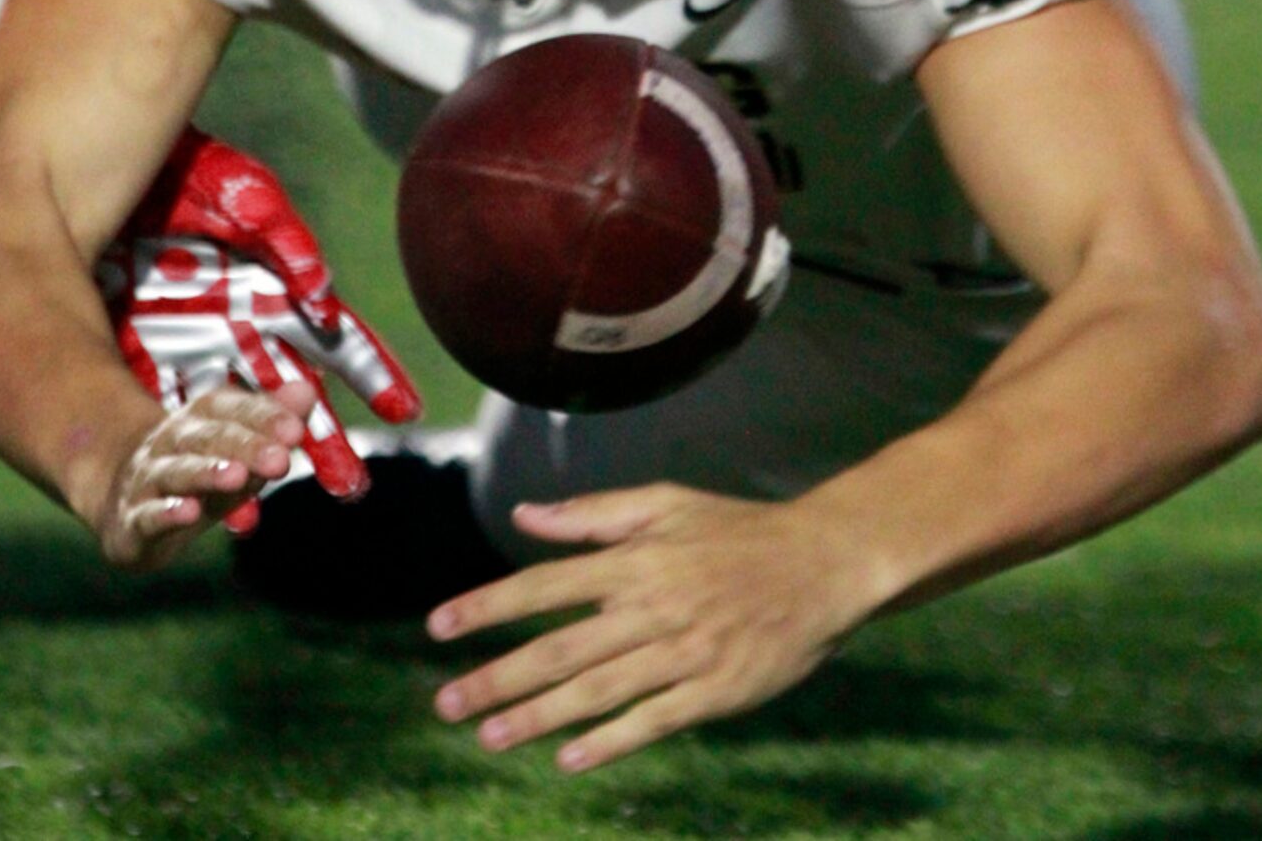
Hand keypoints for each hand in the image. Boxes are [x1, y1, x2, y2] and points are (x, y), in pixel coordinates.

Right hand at [95, 381, 313, 570]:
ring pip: (177, 472)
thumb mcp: (237, 445)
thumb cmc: (198, 469)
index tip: (296, 430)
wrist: (124, 501)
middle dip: (246, 446)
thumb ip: (271, 420)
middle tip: (280, 459)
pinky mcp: (132, 520)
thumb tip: (307, 391)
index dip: (265, 416)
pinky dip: (167, 513)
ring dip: (207, 472)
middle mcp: (172, 441)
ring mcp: (148, 478)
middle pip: (209, 437)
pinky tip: (188, 513)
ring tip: (237, 476)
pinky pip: (148, 514)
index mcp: (201, 417)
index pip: (233, 408)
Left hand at [98, 129, 421, 531]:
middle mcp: (237, 328)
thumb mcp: (239, 192)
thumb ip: (282, 237)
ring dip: (252, 466)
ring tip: (264, 507)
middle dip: (322, 442)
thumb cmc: (180, 171)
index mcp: (272, 289)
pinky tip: (199, 494)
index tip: (405, 408)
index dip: (371, 371)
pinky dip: (192, 462)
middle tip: (351, 487)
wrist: (84, 168)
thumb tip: (324, 297)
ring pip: (233, 423)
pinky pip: (171, 424)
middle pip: (291, 396)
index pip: (333, 338)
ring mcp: (189, 350)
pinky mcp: (137, 363)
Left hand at [426, 483, 873, 772]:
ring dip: (539, 716)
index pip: (545, 584)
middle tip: (446, 704)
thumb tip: (525, 517)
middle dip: (498, 677)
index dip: (489, 605)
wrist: (823, 563)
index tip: (438, 626)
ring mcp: (684, 652)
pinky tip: (569, 758)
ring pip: (597, 690)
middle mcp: (652, 606)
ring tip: (489, 735)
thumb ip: (593, 515)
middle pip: (560, 648)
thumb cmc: (738, 530)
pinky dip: (609, 741)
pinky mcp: (716, 690)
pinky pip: (652, 720)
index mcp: (635, 558)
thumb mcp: (667, 503)